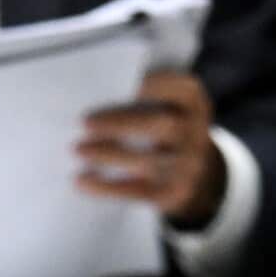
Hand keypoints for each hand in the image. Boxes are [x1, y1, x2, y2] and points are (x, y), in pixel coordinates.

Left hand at [76, 70, 226, 226]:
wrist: (191, 175)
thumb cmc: (161, 129)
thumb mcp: (165, 107)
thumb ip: (142, 98)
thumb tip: (92, 97)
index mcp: (195, 103)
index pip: (184, 89)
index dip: (158, 84)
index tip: (126, 83)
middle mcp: (197, 132)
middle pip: (163, 126)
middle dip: (122, 124)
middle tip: (85, 123)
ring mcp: (190, 165)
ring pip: (149, 161)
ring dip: (109, 155)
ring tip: (77, 150)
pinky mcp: (175, 193)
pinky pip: (139, 191)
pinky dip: (106, 187)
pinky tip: (81, 180)